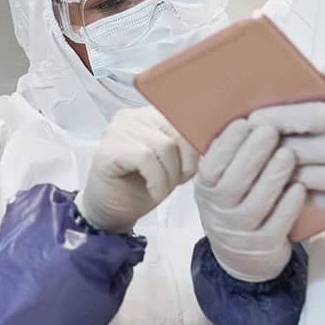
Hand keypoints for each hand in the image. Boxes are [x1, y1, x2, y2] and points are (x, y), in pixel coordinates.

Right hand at [76, 107, 198, 233]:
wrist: (111, 210)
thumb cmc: (142, 185)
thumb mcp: (172, 162)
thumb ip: (186, 144)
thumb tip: (216, 140)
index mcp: (150, 114)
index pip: (186, 117)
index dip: (195, 147)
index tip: (189, 170)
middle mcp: (133, 116)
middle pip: (178, 131)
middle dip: (185, 163)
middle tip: (175, 182)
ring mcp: (118, 131)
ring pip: (165, 146)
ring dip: (170, 176)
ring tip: (161, 189)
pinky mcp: (109, 150)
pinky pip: (146, 158)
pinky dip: (156, 180)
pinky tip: (153, 191)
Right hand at [196, 119, 306, 280]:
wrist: (242, 254)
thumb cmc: (236, 201)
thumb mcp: (222, 181)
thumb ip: (229, 156)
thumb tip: (246, 118)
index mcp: (206, 191)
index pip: (211, 167)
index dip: (227, 145)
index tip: (245, 122)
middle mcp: (218, 213)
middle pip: (233, 184)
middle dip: (252, 154)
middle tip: (271, 131)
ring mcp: (240, 233)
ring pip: (255, 204)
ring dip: (272, 177)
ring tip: (288, 154)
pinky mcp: (264, 246)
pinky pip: (277, 225)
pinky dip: (288, 206)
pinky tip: (300, 187)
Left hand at [252, 67, 324, 221]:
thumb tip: (319, 69)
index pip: (307, 118)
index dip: (274, 117)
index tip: (252, 117)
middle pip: (299, 151)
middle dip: (270, 146)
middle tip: (248, 142)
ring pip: (306, 180)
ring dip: (281, 172)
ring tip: (261, 164)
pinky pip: (324, 203)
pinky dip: (302, 195)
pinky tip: (289, 187)